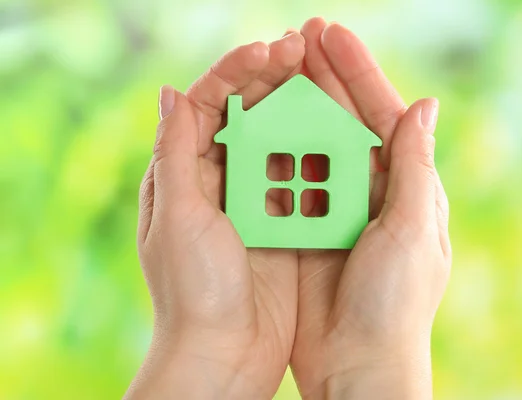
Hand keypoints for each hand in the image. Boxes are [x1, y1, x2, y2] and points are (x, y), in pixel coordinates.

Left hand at [125, 32, 305, 399]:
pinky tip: (337, 132)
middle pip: (248, 115)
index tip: (270, 50)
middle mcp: (220, 181)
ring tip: (324, 79)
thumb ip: (175, 153)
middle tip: (306, 48)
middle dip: (274, 78)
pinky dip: (318, 154)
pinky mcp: (284, 223)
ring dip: (300, 109)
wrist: (225, 354)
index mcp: (186, 173)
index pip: (209, 104)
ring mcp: (254, 201)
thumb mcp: (177, 215)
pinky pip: (303, 177)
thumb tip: (172, 91)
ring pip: (279, 141)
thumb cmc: (193, 290)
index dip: (237, 71)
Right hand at [290, 19, 451, 398]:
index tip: (330, 34)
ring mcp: (336, 209)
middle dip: (323, 78)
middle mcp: (371, 192)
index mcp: (404, 186)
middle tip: (297, 37)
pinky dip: (274, 152)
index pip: (381, 114)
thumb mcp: (413, 228)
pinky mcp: (306, 229)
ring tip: (273, 70)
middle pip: (343, 121)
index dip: (357, 72)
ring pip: (312, 145)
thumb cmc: (394, 302)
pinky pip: (287, 180)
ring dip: (294, 107)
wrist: (358, 364)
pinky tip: (256, 126)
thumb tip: (425, 103)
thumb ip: (415, 167)